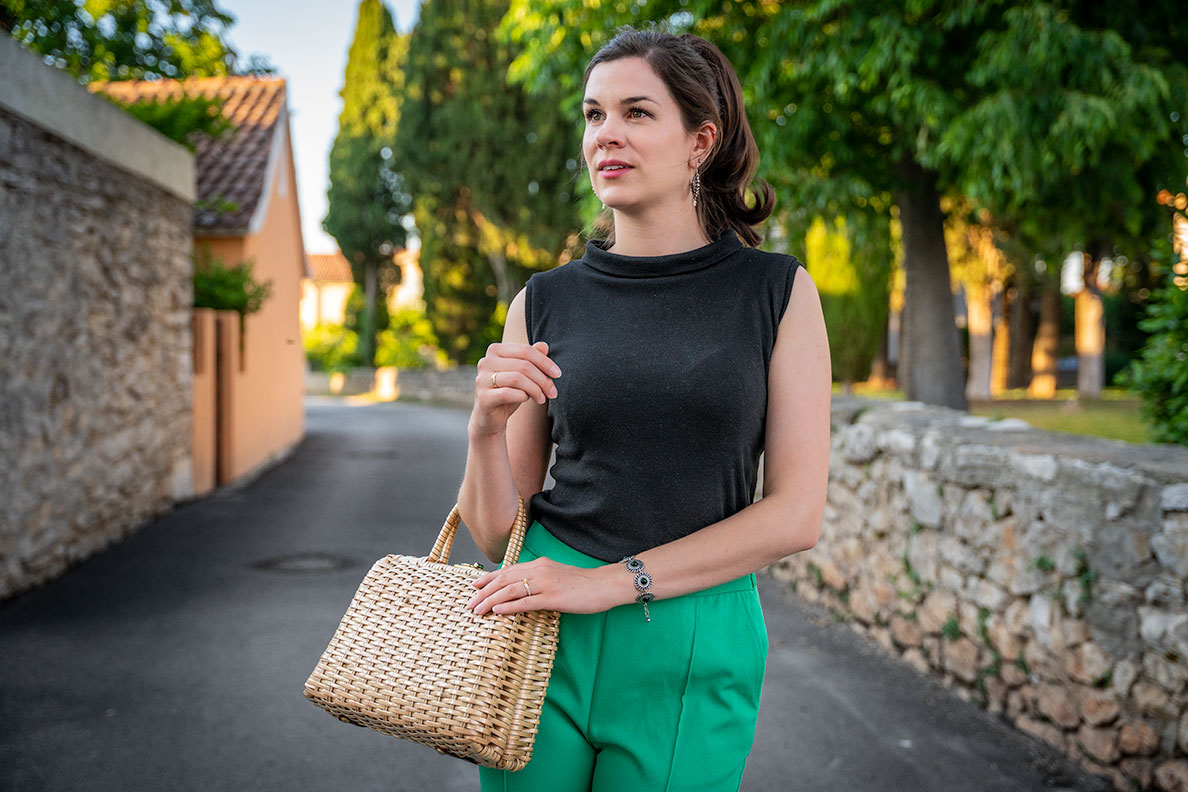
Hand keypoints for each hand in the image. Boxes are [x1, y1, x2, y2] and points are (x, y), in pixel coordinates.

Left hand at [466, 557, 621, 615]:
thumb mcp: (557, 577)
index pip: (508, 570)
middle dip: (484, 591)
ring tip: (477, 610)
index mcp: (540, 564)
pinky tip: (497, 612)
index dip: (489, 578)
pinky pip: (526, 602)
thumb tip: (522, 590)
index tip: (474, 584)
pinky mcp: (553, 597)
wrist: (604, 585)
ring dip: (491, 600)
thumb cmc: (582, 584)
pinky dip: (508, 607)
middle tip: (469, 602)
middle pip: (504, 579)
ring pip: (510, 590)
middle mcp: (539, 570)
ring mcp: (546, 583)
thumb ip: (539, 580)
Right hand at [471, 341, 560, 436]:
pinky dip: (523, 396)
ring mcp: (482, 379)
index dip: (545, 362)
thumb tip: (544, 345)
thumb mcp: (523, 374)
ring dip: (536, 389)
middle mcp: (485, 361)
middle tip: (553, 392)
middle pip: (523, 365)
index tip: (558, 374)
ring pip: (517, 378)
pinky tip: (527, 400)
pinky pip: (508, 393)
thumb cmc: (509, 391)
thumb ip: (532, 358)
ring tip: (542, 398)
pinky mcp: (483, 397)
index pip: (526, 350)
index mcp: (495, 350)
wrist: (491, 417)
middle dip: (543, 379)